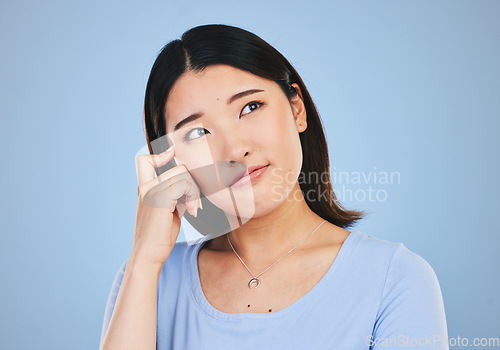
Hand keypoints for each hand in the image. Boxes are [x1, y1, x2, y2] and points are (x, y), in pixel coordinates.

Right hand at [131, 145, 201, 265]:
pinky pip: (184, 183)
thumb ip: (176, 195)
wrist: (148, 256)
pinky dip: (193, 196)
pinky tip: (191, 212)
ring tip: (192, 208)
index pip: (144, 160)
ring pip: (183, 174)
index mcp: (144, 189)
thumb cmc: (160, 236)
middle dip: (192, 183)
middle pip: (178, 168)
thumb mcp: (169, 210)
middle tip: (194, 203)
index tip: (173, 158)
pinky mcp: (158, 198)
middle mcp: (145, 187)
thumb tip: (192, 184)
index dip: (160, 155)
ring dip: (195, 191)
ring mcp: (150, 191)